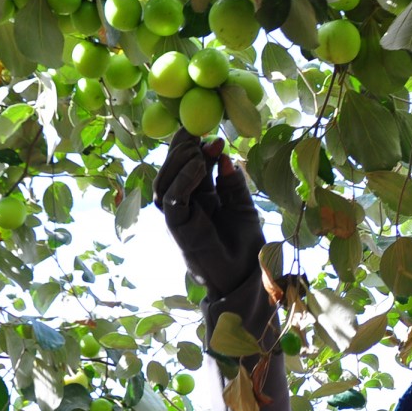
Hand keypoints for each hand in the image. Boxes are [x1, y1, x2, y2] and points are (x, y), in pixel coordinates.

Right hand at [152, 129, 263, 298]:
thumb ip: (233, 183)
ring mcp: (180, 218)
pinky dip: (183, 181)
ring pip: (164, 185)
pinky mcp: (179, 230)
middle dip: (182, 150)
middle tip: (197, 134)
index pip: (188, 168)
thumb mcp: (243, 206)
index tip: (207, 132)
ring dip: (179, 163)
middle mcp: (186, 207)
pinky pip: (172, 202)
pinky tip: (199, 167)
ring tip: (199, 149)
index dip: (193, 148)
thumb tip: (225, 156)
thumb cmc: (246, 246)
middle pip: (172, 172)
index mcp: (201, 200)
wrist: (247, 278)